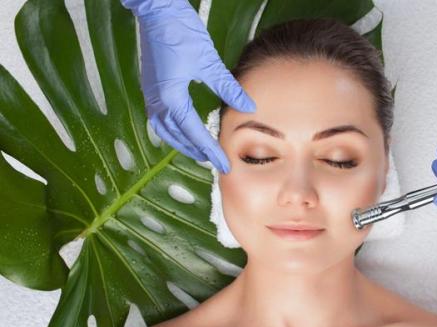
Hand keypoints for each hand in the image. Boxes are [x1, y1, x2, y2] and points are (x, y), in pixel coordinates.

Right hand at [121, 0, 255, 172]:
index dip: (210, 150)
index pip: (194, 133)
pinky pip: (160, 118)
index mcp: (171, 98)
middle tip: (215, 162)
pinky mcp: (150, 87)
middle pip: (177, 137)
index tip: (224, 164)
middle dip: (196, 151)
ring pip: (165, 130)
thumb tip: (248, 106)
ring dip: (182, 143)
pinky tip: (184, 129)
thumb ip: (229, 88)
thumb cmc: (180, 32)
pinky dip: (173, 129)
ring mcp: (150, 94)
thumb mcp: (209, 62)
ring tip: (200, 151)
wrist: (157, 10)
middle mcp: (157, 101)